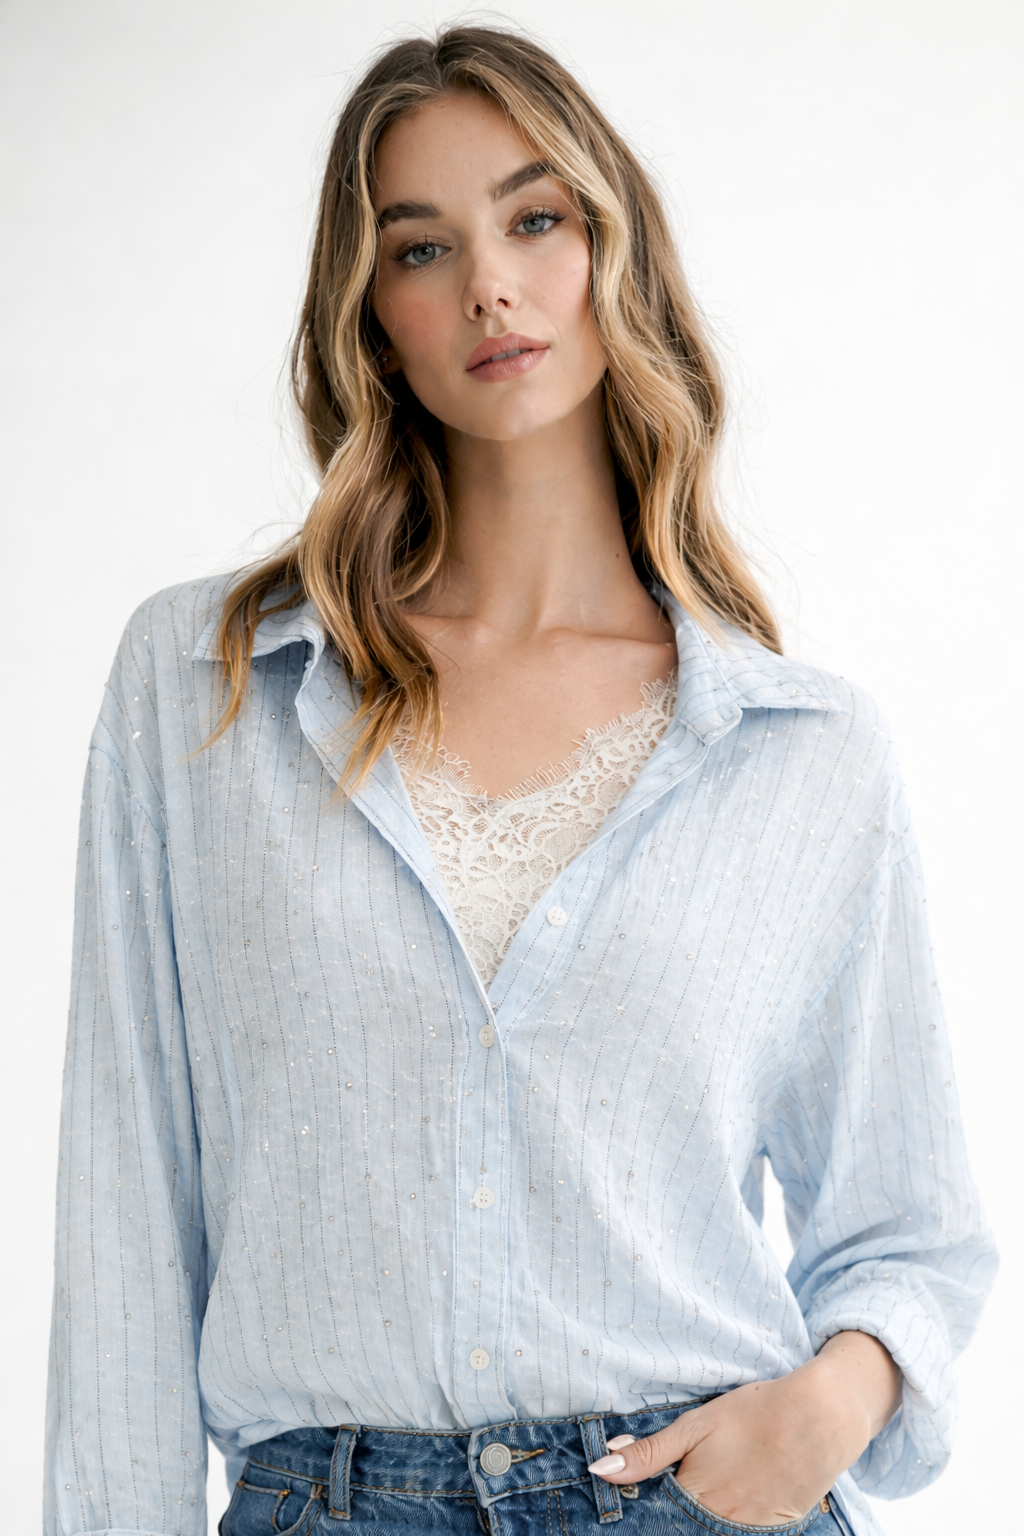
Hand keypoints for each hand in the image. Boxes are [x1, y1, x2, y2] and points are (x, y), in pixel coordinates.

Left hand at [587, 1332, 900, 1525]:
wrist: (820, 1417)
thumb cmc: (754, 1413)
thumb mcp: (695, 1425)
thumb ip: (648, 1453)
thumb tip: (599, 1470)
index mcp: (694, 1495)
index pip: (656, 1520)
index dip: (643, 1516)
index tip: (625, 1514)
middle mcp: (719, 1521)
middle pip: (683, 1527)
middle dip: (670, 1520)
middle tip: (675, 1495)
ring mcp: (749, 1530)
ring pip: (711, 1532)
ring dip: (698, 1521)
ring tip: (712, 1488)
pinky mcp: (775, 1532)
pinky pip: (743, 1535)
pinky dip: (729, 1524)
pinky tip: (731, 1504)